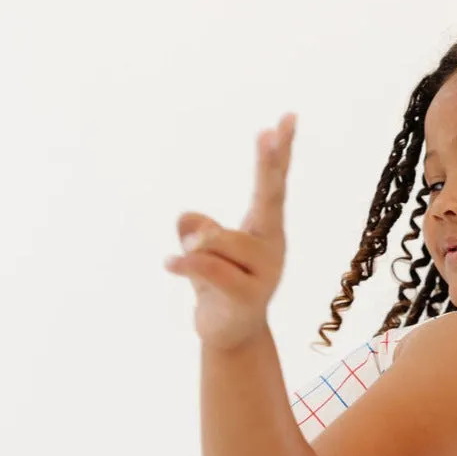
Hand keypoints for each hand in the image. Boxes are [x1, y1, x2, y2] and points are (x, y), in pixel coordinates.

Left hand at [164, 112, 296, 349]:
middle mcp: (272, 247)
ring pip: (215, 240)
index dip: (277, 154)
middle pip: (270, 199)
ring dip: (194, 248)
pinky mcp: (247, 296)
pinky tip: (169, 263)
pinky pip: (207, 266)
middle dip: (268, 164)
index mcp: (265, 229)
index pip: (273, 185)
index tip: (287, 119)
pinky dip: (184, 263)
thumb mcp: (204, 249)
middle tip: (270, 131)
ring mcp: (264, 273)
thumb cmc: (220, 285)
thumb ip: (198, 227)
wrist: (231, 336)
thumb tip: (188, 221)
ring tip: (185, 261)